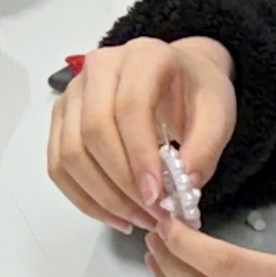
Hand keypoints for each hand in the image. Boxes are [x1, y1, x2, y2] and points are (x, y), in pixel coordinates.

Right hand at [49, 37, 237, 233]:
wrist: (177, 77)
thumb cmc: (196, 94)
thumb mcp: (218, 115)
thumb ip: (205, 148)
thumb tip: (183, 186)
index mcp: (144, 56)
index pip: (129, 107)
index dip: (139, 156)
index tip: (157, 197)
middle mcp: (100, 66)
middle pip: (92, 130)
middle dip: (120, 183)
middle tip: (151, 214)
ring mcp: (74, 90)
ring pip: (69, 151)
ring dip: (100, 196)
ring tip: (135, 220)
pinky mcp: (61, 116)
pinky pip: (58, 163)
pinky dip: (82, 196)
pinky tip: (112, 214)